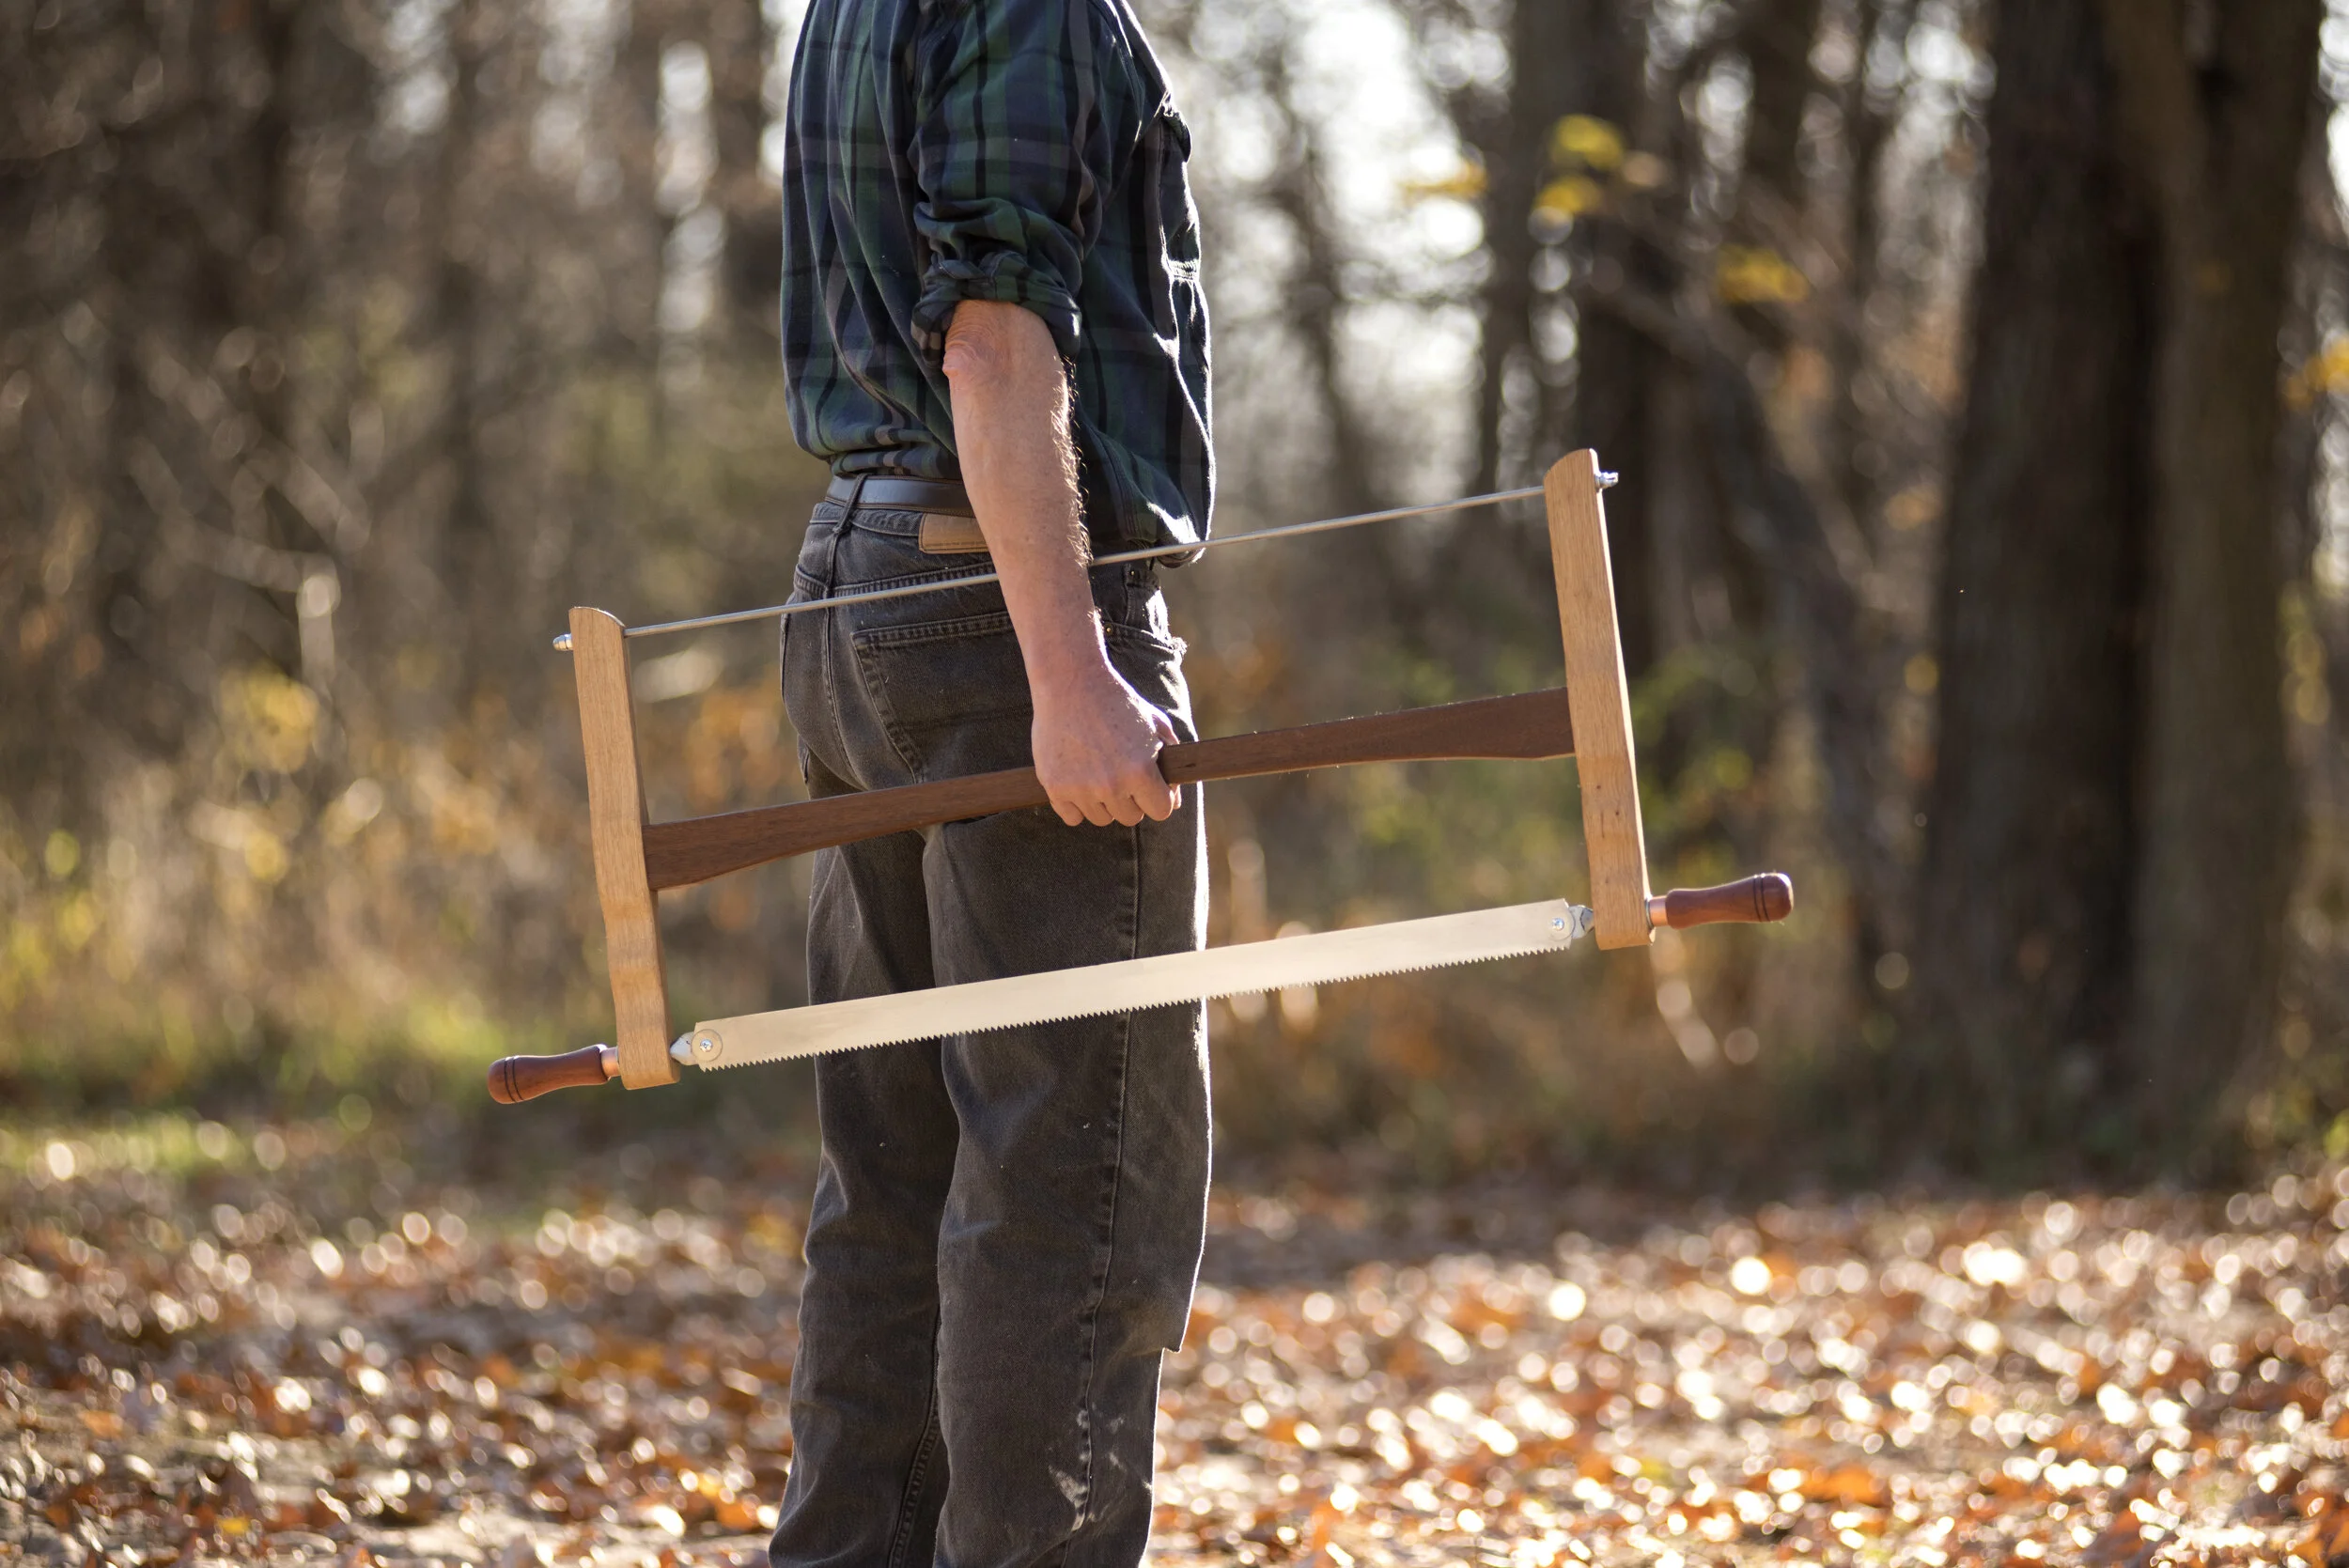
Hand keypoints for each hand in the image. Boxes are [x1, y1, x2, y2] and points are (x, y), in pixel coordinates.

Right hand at [1031, 662, 1180, 826]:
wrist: (1071, 682)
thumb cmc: (1118, 702)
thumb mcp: (1155, 724)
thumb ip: (1170, 763)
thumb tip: (1174, 804)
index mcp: (1140, 770)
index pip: (1161, 811)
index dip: (1158, 798)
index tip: (1150, 786)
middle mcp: (1111, 785)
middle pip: (1130, 817)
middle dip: (1131, 799)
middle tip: (1120, 772)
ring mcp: (1080, 788)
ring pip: (1101, 819)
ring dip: (1103, 802)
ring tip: (1098, 771)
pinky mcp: (1054, 787)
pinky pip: (1072, 818)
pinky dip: (1075, 805)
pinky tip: (1077, 780)